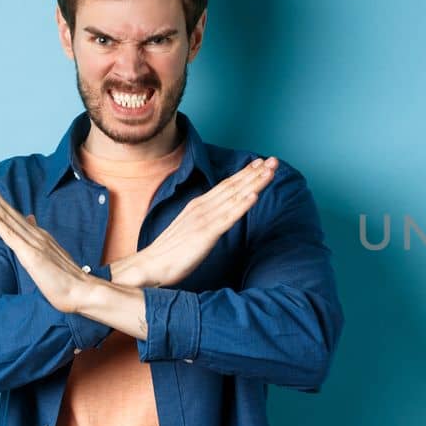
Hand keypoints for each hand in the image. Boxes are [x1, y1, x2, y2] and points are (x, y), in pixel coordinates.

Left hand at [0, 171, 93, 313]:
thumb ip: (38, 236)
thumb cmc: (67, 279)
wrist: (83, 292)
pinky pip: (10, 236)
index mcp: (38, 236)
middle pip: (8, 210)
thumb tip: (29, 218)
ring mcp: (34, 243)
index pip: (13, 214)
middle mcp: (36, 235)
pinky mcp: (31, 255)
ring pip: (7, 218)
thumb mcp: (50, 254)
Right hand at [113, 157, 278, 287]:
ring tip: (270, 171)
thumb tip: (220, 213)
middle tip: (274, 160)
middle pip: (233, 186)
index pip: (226, 185)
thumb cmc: (171, 250)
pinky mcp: (205, 234)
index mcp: (199, 205)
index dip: (245, 173)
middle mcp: (202, 207)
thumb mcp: (191, 227)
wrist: (151, 265)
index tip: (261, 162)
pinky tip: (255, 196)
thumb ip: (206, 218)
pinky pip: (228, 218)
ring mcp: (205, 219)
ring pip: (234, 197)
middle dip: (255, 172)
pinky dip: (242, 205)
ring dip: (254, 183)